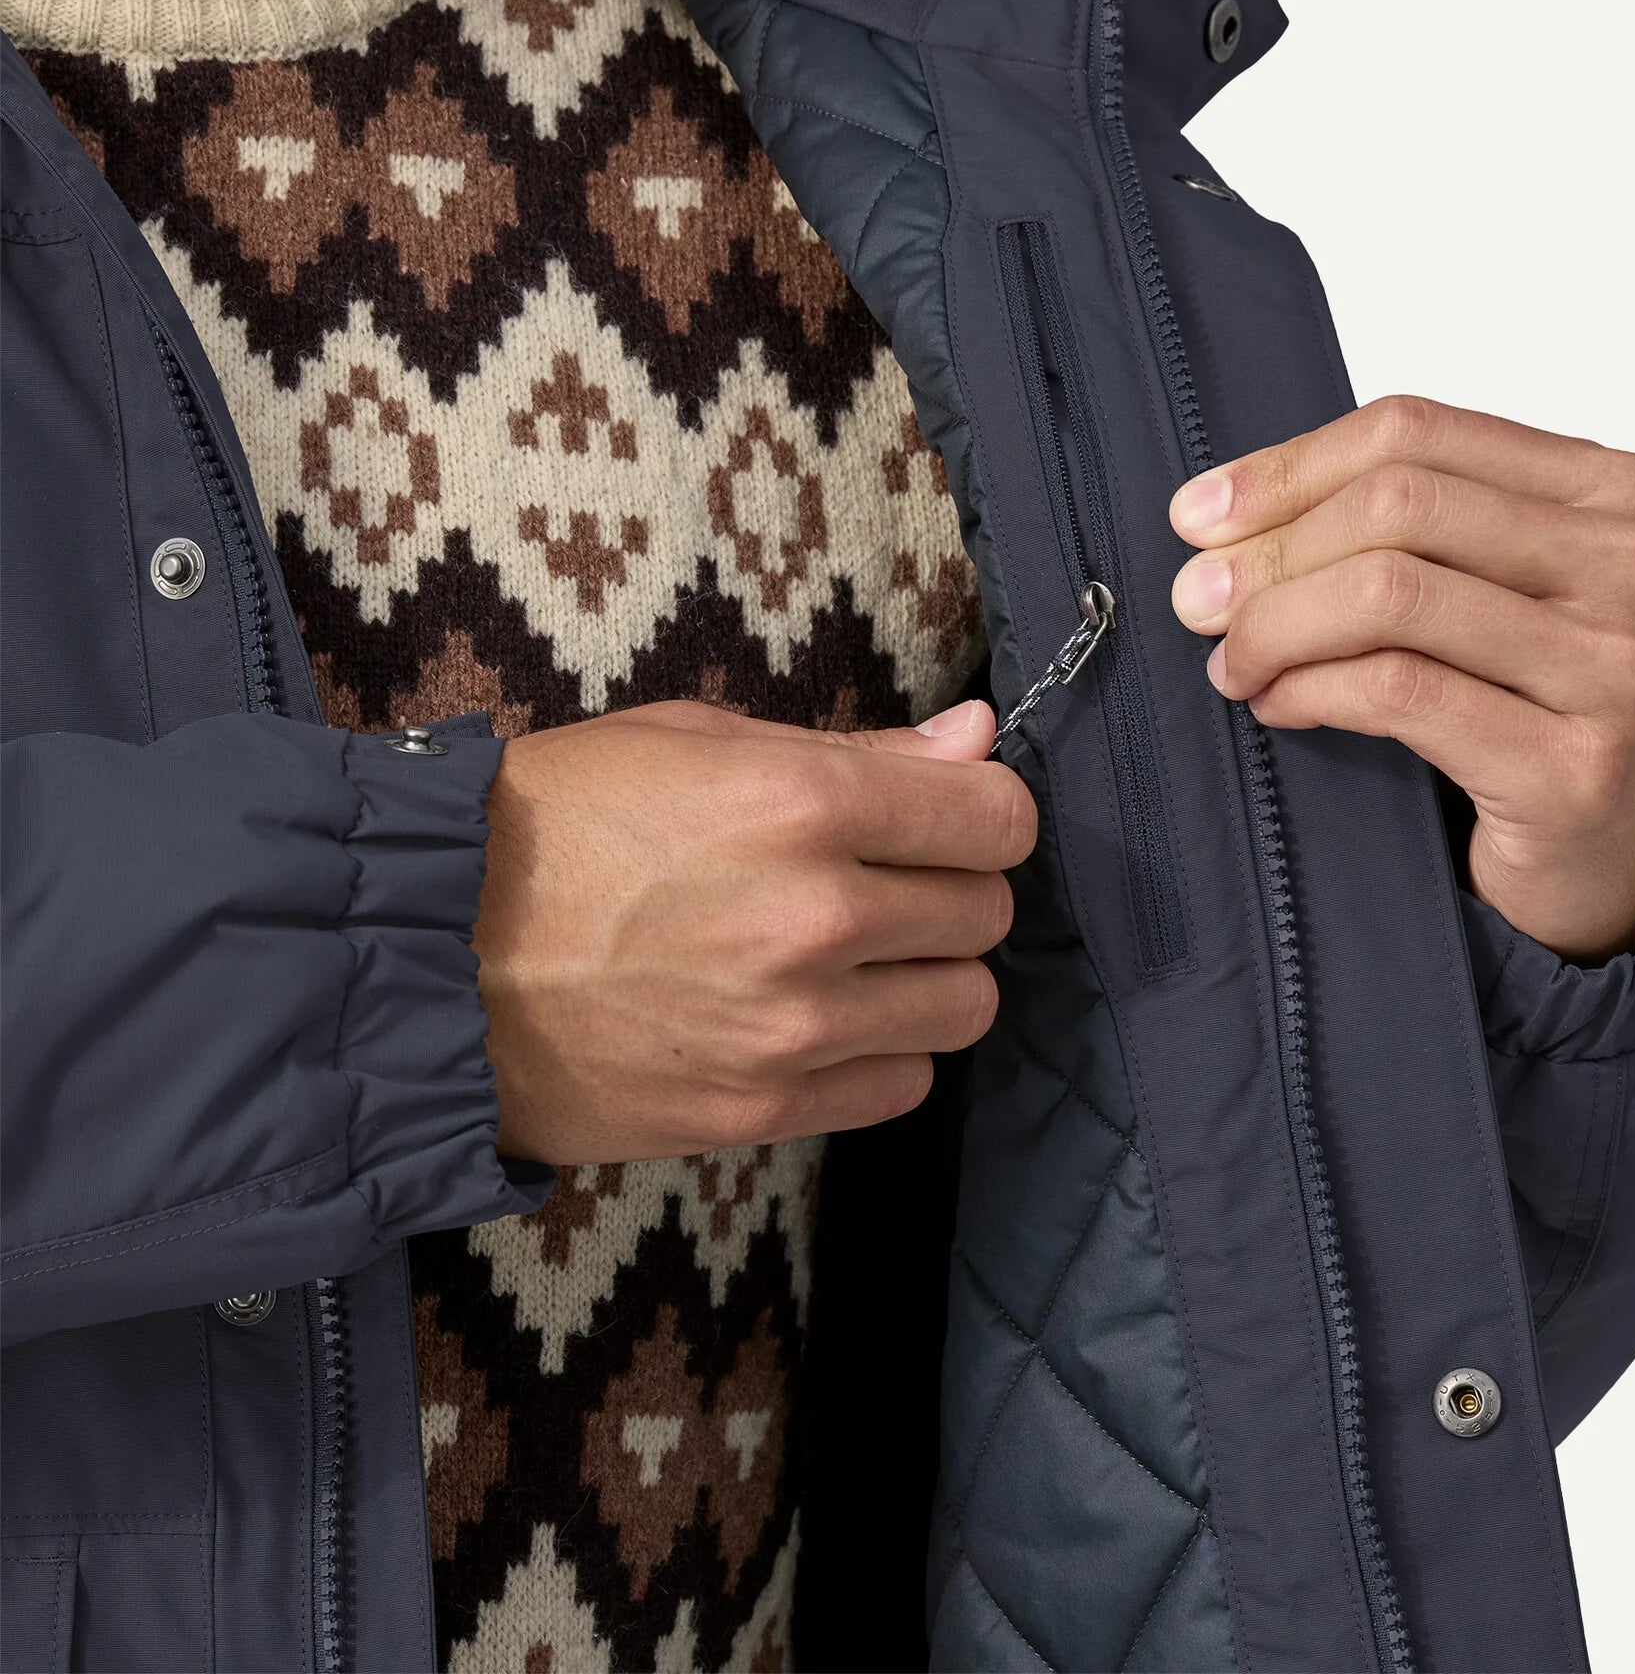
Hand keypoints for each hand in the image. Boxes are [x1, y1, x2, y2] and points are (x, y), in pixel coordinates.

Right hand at [474, 699, 1035, 1163]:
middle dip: (954, 889)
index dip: (984, 812)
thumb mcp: (695, 741)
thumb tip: (975, 739)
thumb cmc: (553, 824)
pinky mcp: (760, 1111)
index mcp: (802, 801)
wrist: (423, 958)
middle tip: (886, 882)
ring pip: (965, 1006)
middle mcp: (815, 918)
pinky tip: (823, 1020)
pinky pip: (901, 1085)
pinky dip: (883, 1051)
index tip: (952, 818)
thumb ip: (856, 748)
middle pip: (987, 913)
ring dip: (930, 976)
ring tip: (859, 957)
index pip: (995, 818)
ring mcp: (791, 1027)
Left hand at [1168, 396, 1634, 961]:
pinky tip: (1278, 703)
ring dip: (1278, 626)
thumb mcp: (1489, 588)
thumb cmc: (1539, 709)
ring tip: (1235, 663)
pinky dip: (1311, 690)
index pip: (1414, 433)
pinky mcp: (1572, 768)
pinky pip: (1399, 692)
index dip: (1286, 470)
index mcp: (1612, 488)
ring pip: (1390, 594)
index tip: (1196, 516)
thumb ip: (1399, 531)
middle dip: (1271, 553)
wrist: (1632, 857)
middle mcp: (1633, 564)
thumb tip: (1221, 514)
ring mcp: (1614, 667)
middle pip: (1397, 506)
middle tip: (1197, 602)